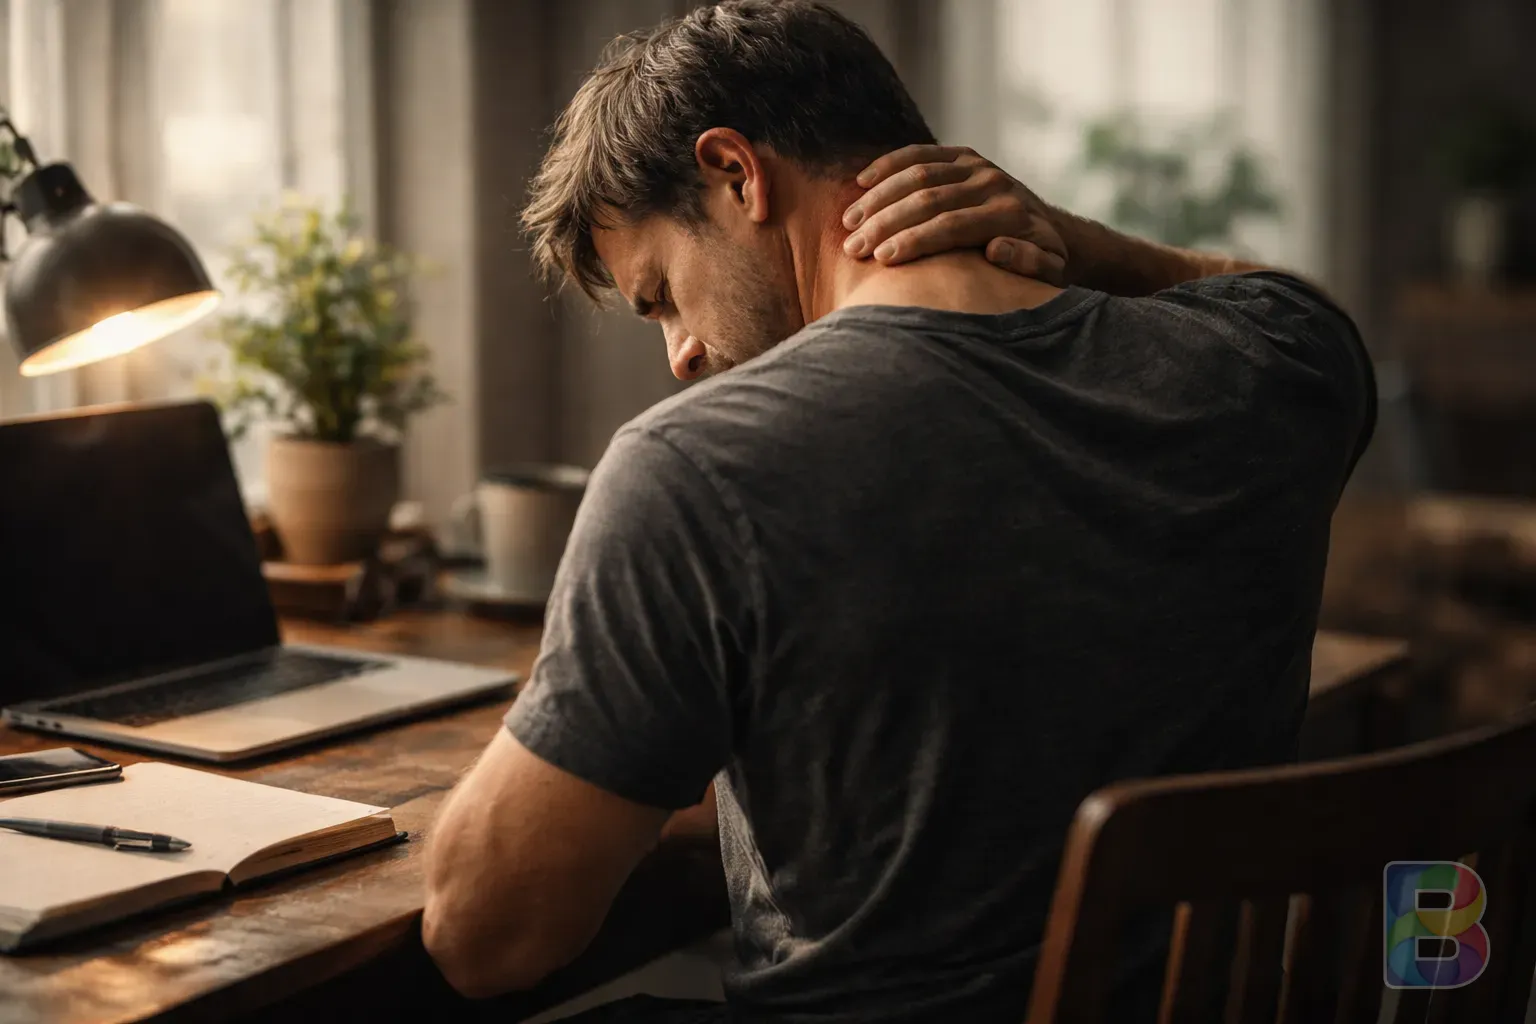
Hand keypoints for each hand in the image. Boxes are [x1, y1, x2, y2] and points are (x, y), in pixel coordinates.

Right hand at [842, 145, 1068, 284]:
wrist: (1052, 229)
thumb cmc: (1043, 262)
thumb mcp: (1049, 273)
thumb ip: (1029, 265)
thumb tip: (995, 248)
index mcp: (1008, 214)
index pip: (951, 226)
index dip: (914, 241)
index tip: (881, 259)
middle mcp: (992, 184)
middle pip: (928, 199)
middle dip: (886, 223)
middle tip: (853, 247)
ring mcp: (977, 166)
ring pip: (918, 174)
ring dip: (879, 198)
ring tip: (849, 223)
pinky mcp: (965, 156)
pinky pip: (920, 153)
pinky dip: (889, 165)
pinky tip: (862, 183)